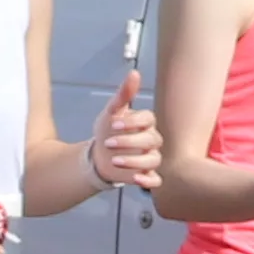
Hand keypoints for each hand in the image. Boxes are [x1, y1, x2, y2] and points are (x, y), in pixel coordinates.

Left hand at [83, 69, 161, 197]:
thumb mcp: (111, 111)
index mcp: (145, 123)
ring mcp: (150, 158)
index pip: (148, 119)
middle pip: (151, 140)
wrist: (97, 156)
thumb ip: (123, 94)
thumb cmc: (107, 131)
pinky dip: (148, 180)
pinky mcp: (146, 174)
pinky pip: (156, 180)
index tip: (114, 124)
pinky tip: (137, 179)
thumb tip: (134, 73)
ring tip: (114, 160)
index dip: (133, 122)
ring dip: (135, 161)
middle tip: (109, 143)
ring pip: (154, 160)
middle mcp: (151, 140)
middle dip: (129, 142)